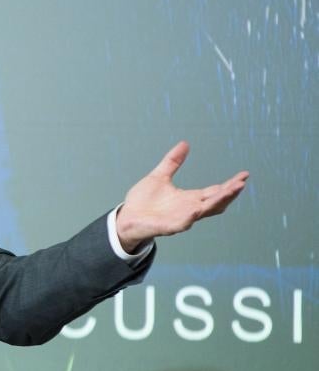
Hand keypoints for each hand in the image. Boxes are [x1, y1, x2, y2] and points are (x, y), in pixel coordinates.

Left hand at [115, 141, 248, 252]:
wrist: (126, 217)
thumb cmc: (143, 201)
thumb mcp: (159, 176)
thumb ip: (172, 162)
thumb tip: (185, 143)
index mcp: (189, 198)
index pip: (215, 191)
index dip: (229, 184)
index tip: (244, 175)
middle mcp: (189, 209)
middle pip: (216, 201)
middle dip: (230, 192)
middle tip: (242, 182)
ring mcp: (181, 219)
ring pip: (205, 211)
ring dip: (219, 202)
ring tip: (232, 190)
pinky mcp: (169, 227)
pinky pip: (183, 223)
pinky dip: (191, 216)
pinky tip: (197, 209)